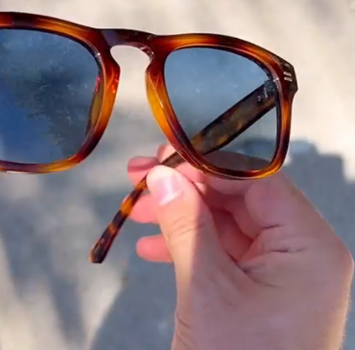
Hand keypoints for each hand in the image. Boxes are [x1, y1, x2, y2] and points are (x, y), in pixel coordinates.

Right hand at [129, 145, 352, 349]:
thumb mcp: (206, 286)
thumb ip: (185, 222)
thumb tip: (161, 175)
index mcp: (309, 246)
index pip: (256, 180)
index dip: (206, 162)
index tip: (162, 155)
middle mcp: (303, 253)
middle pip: (239, 198)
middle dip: (186, 188)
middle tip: (140, 176)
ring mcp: (282, 272)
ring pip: (227, 224)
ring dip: (180, 215)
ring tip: (136, 210)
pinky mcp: (261, 290)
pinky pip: (223, 252)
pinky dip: (187, 244)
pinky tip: (151, 245)